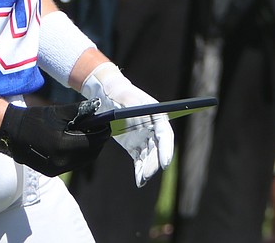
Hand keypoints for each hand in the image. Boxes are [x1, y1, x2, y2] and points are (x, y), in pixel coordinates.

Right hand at [0, 101, 109, 176]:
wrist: (11, 133)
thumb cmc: (35, 119)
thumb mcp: (58, 112)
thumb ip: (80, 111)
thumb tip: (98, 109)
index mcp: (62, 145)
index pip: (92, 142)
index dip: (102, 134)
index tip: (107, 126)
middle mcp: (60, 161)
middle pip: (90, 154)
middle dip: (98, 142)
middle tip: (102, 131)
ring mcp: (55, 169)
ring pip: (83, 161)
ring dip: (90, 150)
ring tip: (91, 136)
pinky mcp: (51, 172)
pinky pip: (73, 164)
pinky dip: (80, 155)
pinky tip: (79, 145)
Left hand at [81, 62, 173, 186]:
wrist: (108, 95)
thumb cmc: (120, 93)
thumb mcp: (125, 96)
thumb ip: (133, 105)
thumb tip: (141, 115)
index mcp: (156, 115)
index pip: (164, 135)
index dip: (166, 149)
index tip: (165, 163)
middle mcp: (153, 128)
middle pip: (158, 148)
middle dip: (154, 162)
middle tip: (148, 175)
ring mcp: (144, 137)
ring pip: (149, 156)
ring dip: (147, 168)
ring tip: (142, 179)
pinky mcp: (134, 145)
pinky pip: (139, 159)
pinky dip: (140, 170)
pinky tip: (139, 181)